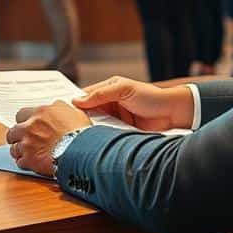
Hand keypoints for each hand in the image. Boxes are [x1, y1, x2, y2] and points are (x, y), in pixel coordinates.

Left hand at [5, 102, 91, 176]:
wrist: (81, 150)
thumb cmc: (80, 132)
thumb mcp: (73, 112)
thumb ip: (60, 108)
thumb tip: (56, 107)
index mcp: (41, 113)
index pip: (21, 114)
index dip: (24, 121)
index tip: (27, 125)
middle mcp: (30, 127)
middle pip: (13, 132)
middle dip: (17, 136)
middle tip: (25, 139)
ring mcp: (28, 144)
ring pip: (14, 148)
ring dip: (19, 150)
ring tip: (28, 153)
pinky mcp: (29, 160)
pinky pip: (20, 162)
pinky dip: (24, 162)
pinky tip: (32, 162)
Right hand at [73, 76, 194, 131]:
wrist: (171, 114)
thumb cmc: (150, 96)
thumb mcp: (124, 89)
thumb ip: (102, 94)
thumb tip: (78, 100)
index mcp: (108, 89)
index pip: (85, 96)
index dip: (73, 103)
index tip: (60, 112)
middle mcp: (109, 103)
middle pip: (87, 112)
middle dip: (78, 119)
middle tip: (65, 128)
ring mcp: (114, 118)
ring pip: (94, 125)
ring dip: (88, 130)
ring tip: (76, 137)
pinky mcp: (119, 131)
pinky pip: (104, 135)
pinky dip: (98, 138)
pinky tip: (91, 143)